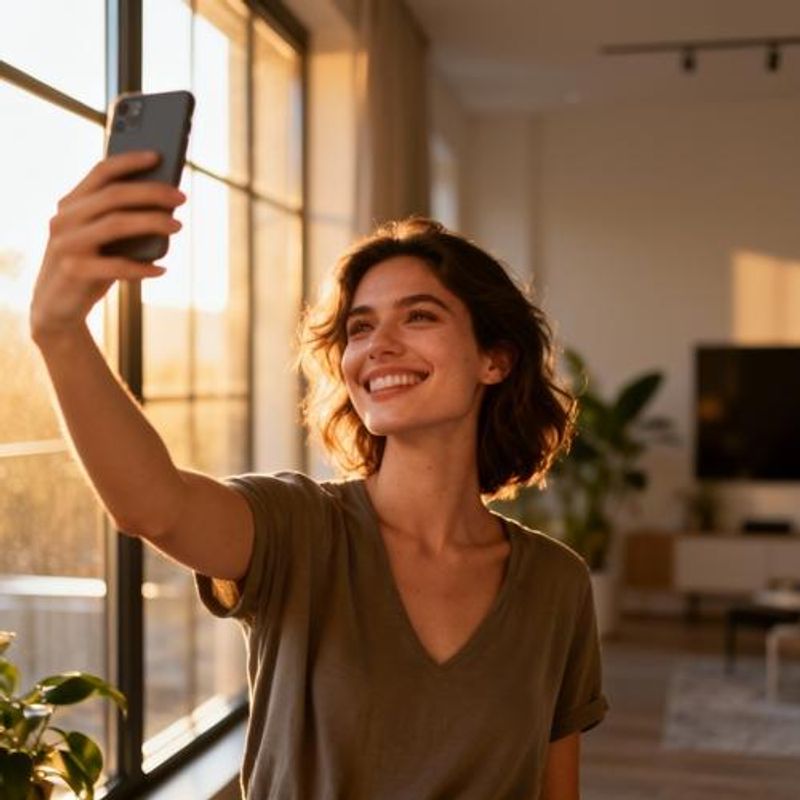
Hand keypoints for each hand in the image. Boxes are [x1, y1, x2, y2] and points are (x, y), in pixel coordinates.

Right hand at [29, 150, 185, 341]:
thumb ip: (120, 221)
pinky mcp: (73, 271)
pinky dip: (142, 267)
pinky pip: (115, 265)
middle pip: (113, 195)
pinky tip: (161, 269)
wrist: (56, 307)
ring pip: (115, 224)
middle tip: (181, 198)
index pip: (100, 172)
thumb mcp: (102, 241)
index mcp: (71, 204)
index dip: (129, 161)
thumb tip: (166, 205)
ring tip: (178, 226)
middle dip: (151, 192)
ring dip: (151, 222)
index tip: (159, 156)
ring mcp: (66, 244)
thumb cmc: (89, 268)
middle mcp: (64, 219)